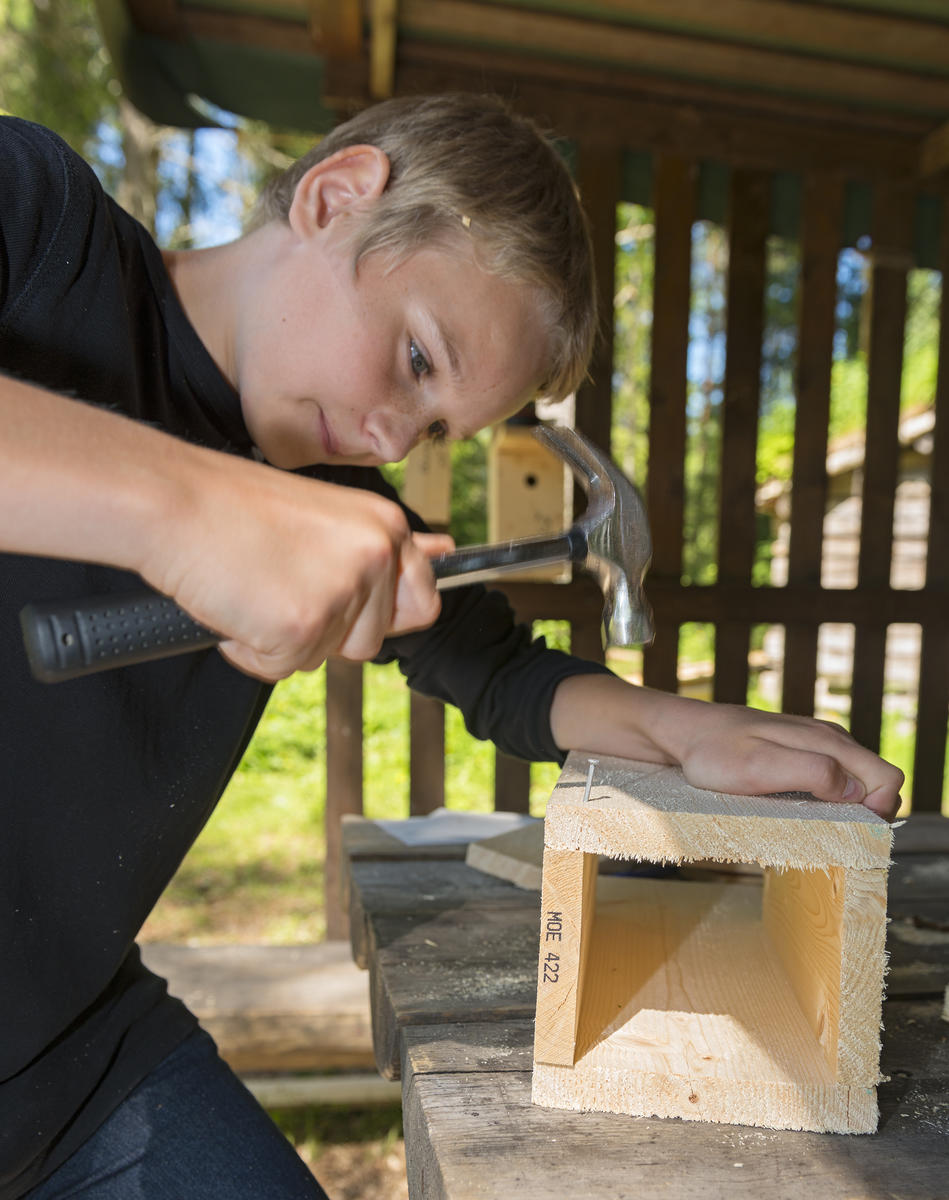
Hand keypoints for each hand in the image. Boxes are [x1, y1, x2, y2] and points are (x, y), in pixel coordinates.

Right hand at [139, 451, 451, 680]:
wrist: (173, 501)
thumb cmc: (234, 507)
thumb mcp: (326, 515)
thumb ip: (380, 543)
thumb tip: (445, 551)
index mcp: (385, 526)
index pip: (423, 601)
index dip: (382, 616)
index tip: (345, 605)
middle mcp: (375, 556)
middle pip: (369, 642)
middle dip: (322, 630)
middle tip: (277, 582)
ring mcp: (342, 591)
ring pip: (323, 658)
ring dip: (283, 639)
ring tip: (253, 586)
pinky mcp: (302, 625)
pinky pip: (279, 669)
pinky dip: (248, 650)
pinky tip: (233, 604)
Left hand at [549, 675, 903, 820]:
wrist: (678, 733)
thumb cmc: (712, 753)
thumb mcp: (758, 767)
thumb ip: (811, 772)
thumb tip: (855, 789)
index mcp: (827, 742)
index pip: (887, 779)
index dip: (879, 810)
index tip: (847, 830)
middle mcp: (828, 739)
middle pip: (877, 782)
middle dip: (865, 813)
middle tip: (828, 832)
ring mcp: (813, 744)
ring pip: (854, 781)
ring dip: (844, 808)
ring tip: (810, 823)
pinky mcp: (796, 752)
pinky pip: (830, 779)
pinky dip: (824, 799)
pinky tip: (797, 810)